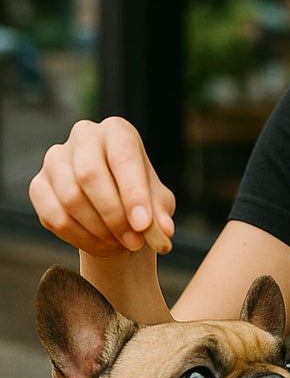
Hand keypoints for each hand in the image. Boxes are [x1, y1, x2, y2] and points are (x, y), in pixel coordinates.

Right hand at [29, 117, 174, 257]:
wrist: (112, 206)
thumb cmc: (139, 196)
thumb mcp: (158, 202)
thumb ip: (161, 213)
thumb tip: (164, 231)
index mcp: (117, 131)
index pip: (123, 157)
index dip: (133, 193)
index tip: (143, 225)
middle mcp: (83, 136)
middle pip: (90, 175)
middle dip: (114, 215)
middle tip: (134, 241)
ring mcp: (55, 159)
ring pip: (71, 198)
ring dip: (99, 230)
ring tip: (121, 244)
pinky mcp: (38, 185)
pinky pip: (53, 217)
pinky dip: (80, 238)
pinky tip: (101, 245)